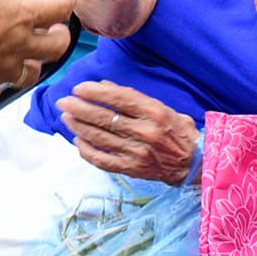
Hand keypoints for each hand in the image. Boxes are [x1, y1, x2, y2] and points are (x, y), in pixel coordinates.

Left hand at [56, 82, 198, 183]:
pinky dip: (87, 151)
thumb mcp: (162, 107)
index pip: (119, 99)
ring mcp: (137, 153)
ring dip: (79, 126)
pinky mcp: (131, 169)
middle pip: (105, 118)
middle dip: (80, 108)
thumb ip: (134, 97)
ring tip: (66, 117)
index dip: (96, 93)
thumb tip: (105, 86)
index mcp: (154, 113)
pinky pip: (103, 160)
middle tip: (63, 101)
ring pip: (100, 138)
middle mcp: (145, 132)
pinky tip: (77, 141)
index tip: (78, 87)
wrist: (193, 164)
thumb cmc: (177, 130)